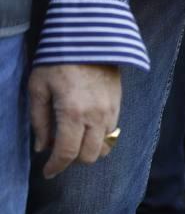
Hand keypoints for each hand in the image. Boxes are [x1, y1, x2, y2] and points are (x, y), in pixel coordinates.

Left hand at [29, 64, 121, 178]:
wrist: (89, 41)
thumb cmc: (58, 61)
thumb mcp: (38, 88)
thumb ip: (39, 120)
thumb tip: (42, 147)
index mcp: (72, 113)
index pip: (67, 152)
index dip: (56, 166)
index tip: (47, 172)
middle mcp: (95, 118)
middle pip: (88, 156)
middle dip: (72, 159)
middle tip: (58, 151)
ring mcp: (110, 114)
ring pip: (104, 148)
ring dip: (88, 151)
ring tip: (74, 140)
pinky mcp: (118, 108)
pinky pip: (112, 135)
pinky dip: (98, 140)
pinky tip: (86, 130)